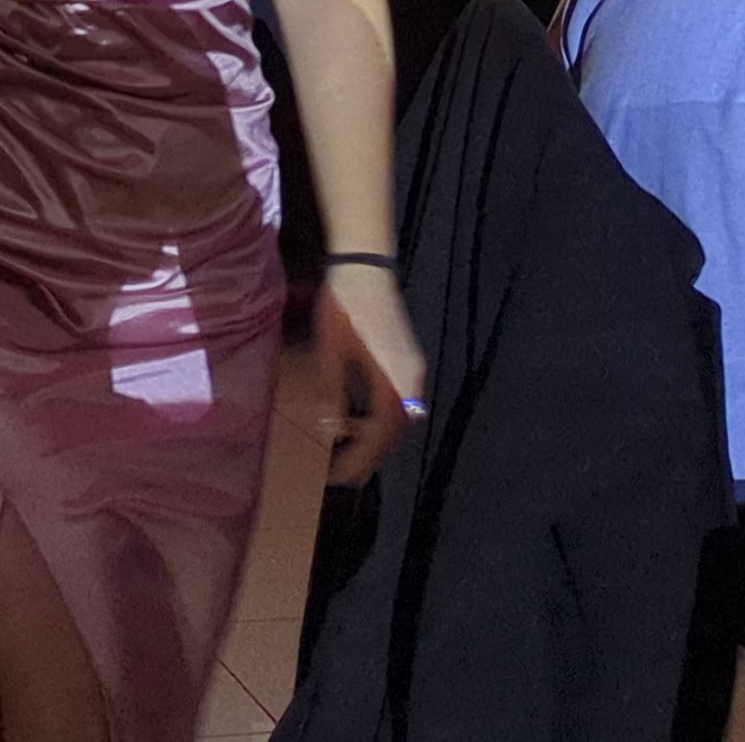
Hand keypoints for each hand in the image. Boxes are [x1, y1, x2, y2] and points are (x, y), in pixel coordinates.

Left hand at [314, 262, 429, 486]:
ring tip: (349, 456)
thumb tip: (331, 430)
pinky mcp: (409, 362)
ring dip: (378, 440)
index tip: (339, 477)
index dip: (361, 459)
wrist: (366, 268)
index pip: (380, 433)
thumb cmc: (344, 306)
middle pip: (395, 431)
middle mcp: (411, 379)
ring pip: (401, 419)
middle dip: (371, 457)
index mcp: (392, 378)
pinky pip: (401, 403)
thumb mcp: (330, 352)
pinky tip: (359, 423)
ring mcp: (413, 370)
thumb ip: (332, 393)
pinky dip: (383, 420)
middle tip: (344, 477)